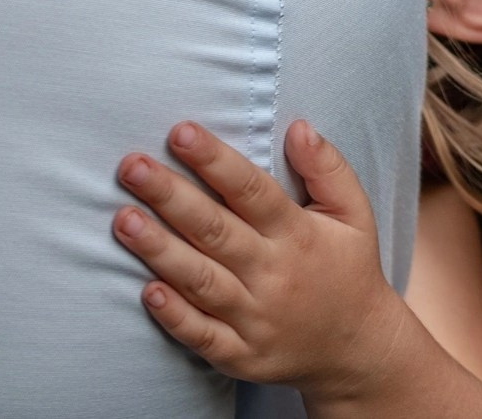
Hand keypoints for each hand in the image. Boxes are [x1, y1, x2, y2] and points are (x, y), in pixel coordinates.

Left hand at [113, 120, 417, 403]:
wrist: (357, 348)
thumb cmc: (349, 268)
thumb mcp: (354, 213)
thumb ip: (328, 168)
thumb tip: (298, 127)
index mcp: (298, 234)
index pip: (251, 190)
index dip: (214, 160)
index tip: (180, 132)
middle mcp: (273, 274)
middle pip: (215, 230)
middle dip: (170, 196)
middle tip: (131, 166)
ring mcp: (255, 318)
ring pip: (201, 281)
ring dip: (160, 250)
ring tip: (123, 219)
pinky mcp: (240, 355)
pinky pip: (202, 335)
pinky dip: (174, 316)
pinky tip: (146, 291)